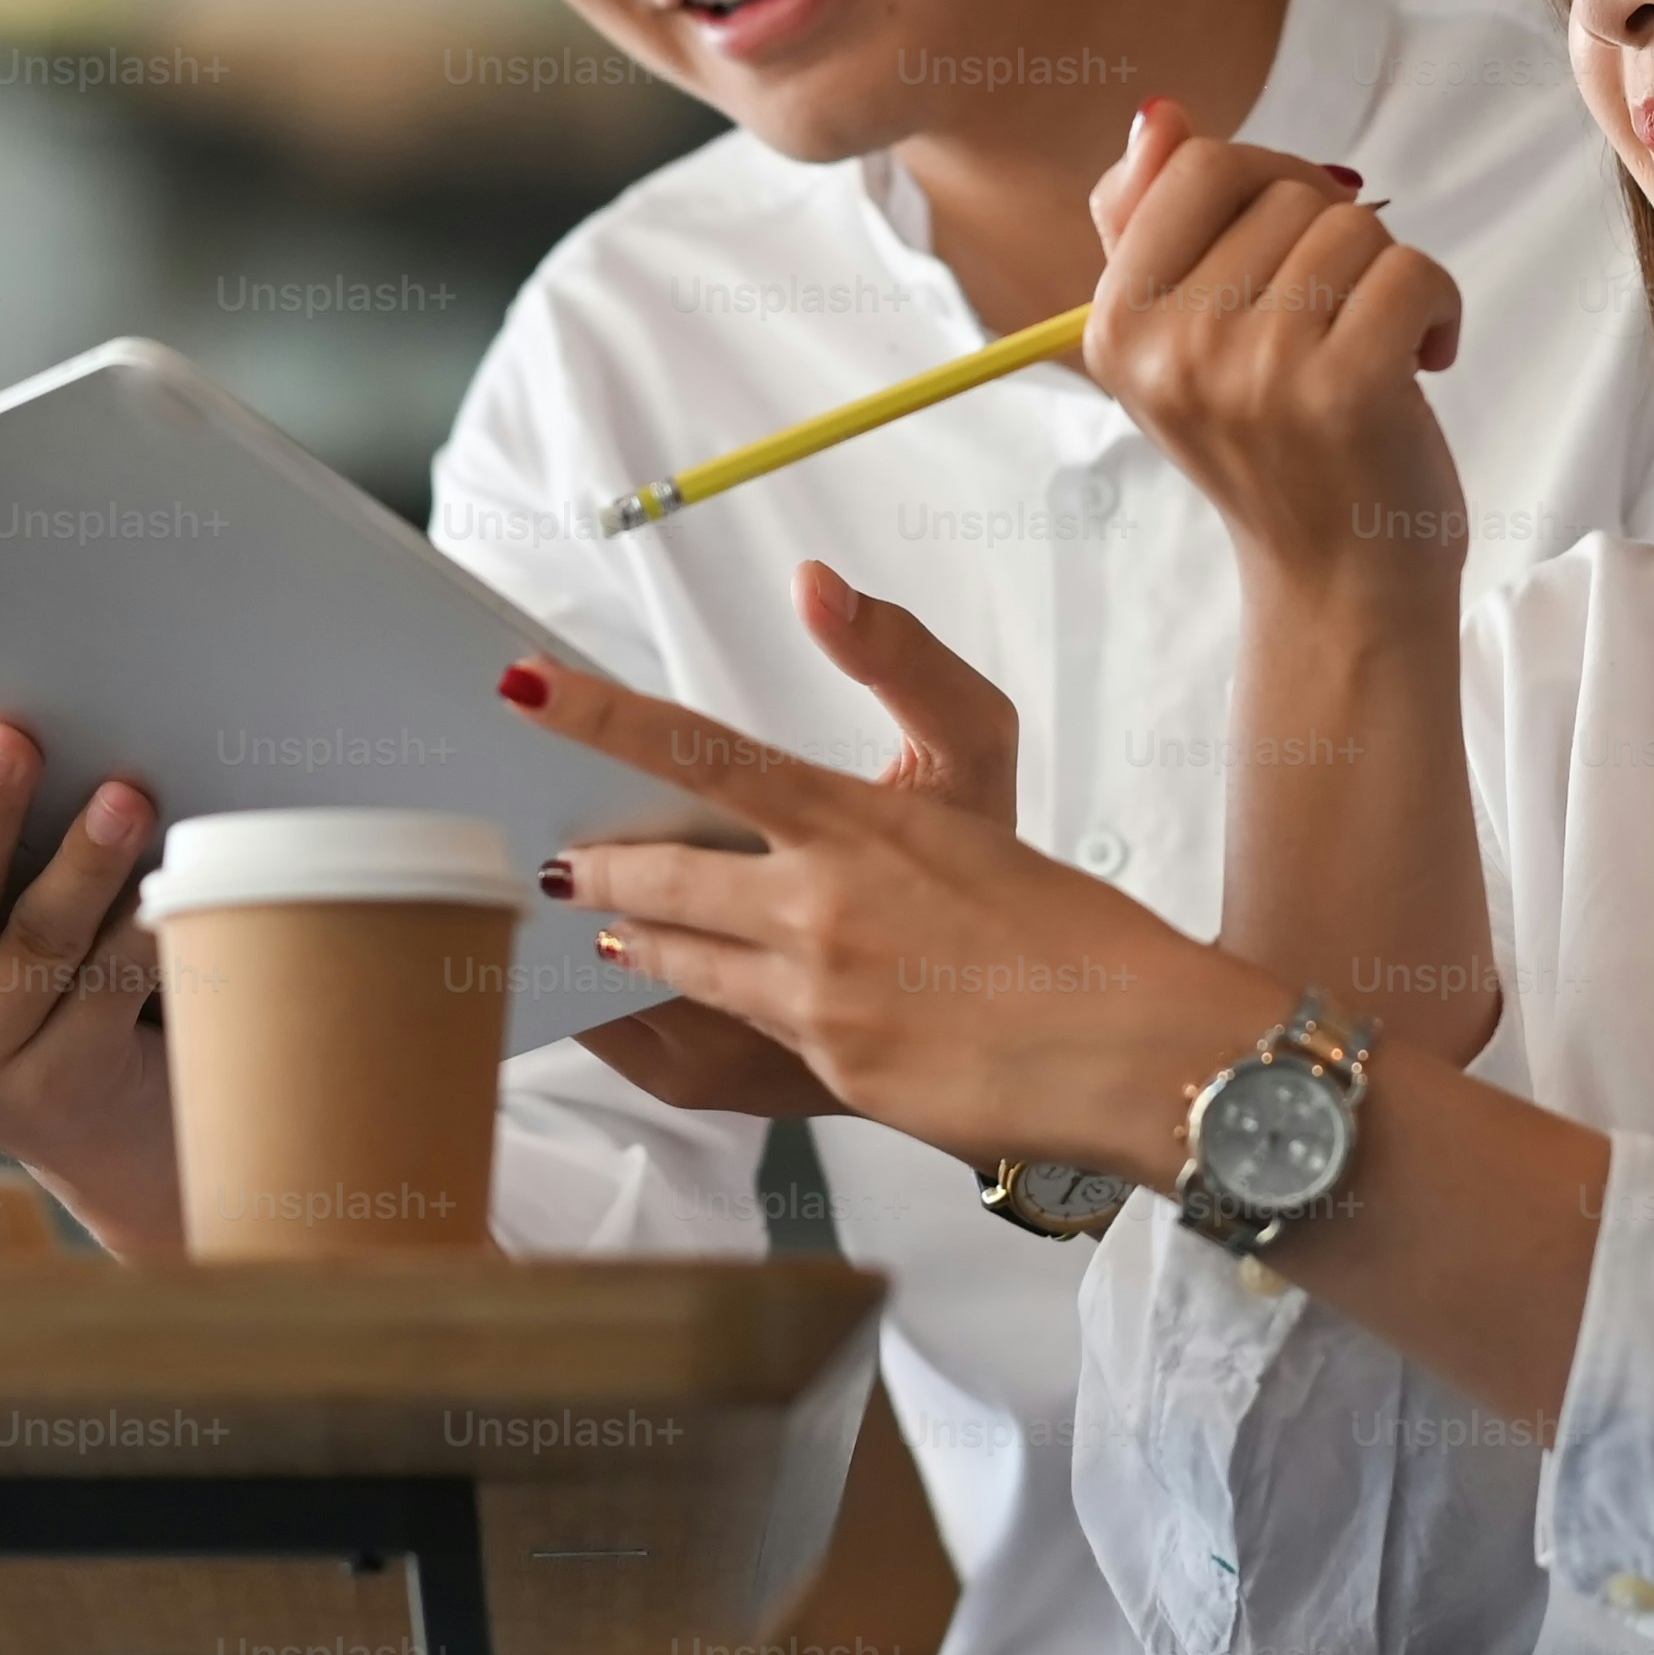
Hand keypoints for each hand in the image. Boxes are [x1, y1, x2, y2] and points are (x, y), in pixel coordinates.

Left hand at [564, 558, 1012, 1121]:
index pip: (699, 750)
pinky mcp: (826, 1068)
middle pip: (661, 873)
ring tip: (602, 920)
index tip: (522, 687)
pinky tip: (674, 993)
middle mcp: (819, 905)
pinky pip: (722, 1024)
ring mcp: (816, 995)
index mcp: (856, 821)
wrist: (1131, 1048)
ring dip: (631, 933)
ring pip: (676, 954)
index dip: (600, 716)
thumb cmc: (1066, 912)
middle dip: (599, 861)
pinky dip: (684, 1002)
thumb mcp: (987, 759)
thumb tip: (817, 586)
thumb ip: (901, 663)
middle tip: (558, 856)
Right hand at [1081, 97, 1471, 607]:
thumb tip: (1159, 114)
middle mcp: (1174, 348)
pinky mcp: (1348, 390)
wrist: (1338, 586)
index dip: (1268, 180)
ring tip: (1375, 347)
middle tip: (1334, 318)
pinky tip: (1424, 361)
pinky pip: (1414, 270)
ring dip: (1389, 276)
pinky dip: (1440, 307)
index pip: (1199, 164)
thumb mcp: (1185, 341)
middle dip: (1331, 237)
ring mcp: (1258, 371)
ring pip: (1356, 227)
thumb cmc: (1276, 449)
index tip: (1292, 244)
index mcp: (1117, 325)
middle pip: (1285, 189)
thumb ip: (1153, 225)